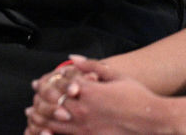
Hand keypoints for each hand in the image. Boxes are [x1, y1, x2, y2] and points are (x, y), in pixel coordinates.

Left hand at [26, 59, 171, 134]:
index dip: (46, 83)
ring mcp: (86, 127)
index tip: (38, 84)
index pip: (58, 85)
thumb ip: (92, 66)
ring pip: (54, 123)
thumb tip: (71, 59)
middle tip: (31, 104)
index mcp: (88, 90)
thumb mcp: (116, 75)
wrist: (154, 121)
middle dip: (39, 102)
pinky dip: (53, 134)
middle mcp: (83, 109)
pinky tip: (46, 133)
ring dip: (41, 119)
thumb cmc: (138, 96)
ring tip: (33, 118)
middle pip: (52, 104)